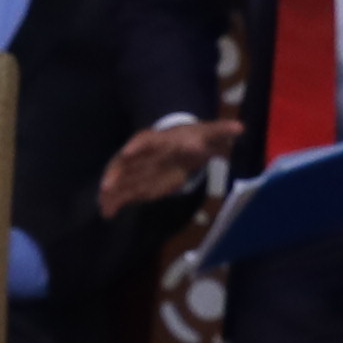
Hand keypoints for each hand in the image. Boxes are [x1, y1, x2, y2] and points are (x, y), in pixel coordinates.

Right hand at [98, 115, 237, 218]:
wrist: (184, 143)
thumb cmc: (195, 137)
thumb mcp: (209, 132)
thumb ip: (222, 131)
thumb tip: (240, 127)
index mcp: (158, 139)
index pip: (145, 140)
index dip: (136, 146)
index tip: (128, 152)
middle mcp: (143, 153)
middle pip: (125, 162)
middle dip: (116, 174)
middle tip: (106, 187)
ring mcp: (138, 169)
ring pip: (121, 180)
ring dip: (112, 192)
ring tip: (103, 206)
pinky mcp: (139, 182)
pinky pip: (124, 192)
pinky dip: (115, 202)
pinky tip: (107, 214)